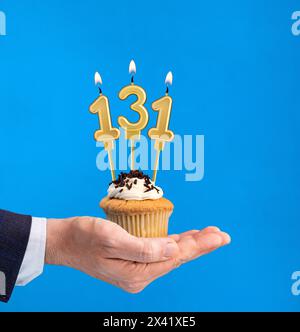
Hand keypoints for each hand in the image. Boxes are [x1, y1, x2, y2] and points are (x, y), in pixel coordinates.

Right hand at [46, 217, 229, 292]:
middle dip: (200, 245)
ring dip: (190, 244)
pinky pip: (160, 253)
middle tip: (222, 235)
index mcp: (137, 272)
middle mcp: (140, 275)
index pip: (175, 256)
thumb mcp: (111, 239)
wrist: (65, 242)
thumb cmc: (84, 237)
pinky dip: (175, 244)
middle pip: (177, 257)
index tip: (218, 236)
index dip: (198, 245)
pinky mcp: (134, 262)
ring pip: (171, 255)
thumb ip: (144, 248)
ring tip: (210, 235)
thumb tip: (173, 248)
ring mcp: (137, 270)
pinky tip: (185, 239)